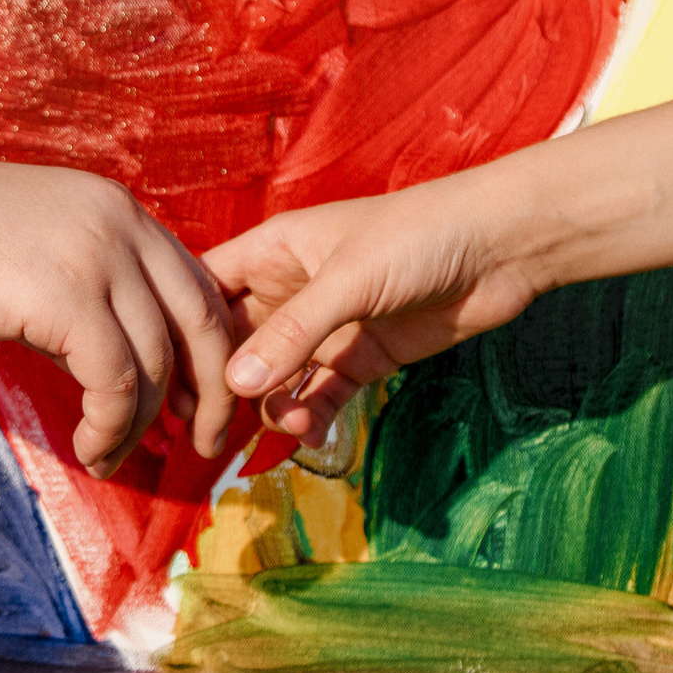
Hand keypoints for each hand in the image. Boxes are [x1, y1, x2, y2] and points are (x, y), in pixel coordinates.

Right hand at [0, 150, 238, 478]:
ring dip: (140, 425)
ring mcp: (97, 256)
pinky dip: (110, 427)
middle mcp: (121, 225)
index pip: (196, 284)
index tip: (192, 402)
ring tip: (109, 457)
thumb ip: (81, 292)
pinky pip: (114, 380)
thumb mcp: (31, 253)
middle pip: (203, 322)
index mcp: (118, 210)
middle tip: (204, 444)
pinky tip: (88, 450)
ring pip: (156, 361)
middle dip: (210, 393)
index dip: (206, 351)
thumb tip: (108, 362)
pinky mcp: (64, 295)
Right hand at [204, 166, 548, 441]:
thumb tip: (236, 385)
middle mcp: (289, 289)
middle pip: (233, 344)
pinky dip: (311, 418)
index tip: (169, 380)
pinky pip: (319, 396)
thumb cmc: (420, 236)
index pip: (205, 291)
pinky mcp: (361, 358)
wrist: (502, 247)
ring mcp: (325, 327)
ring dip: (273, 408)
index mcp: (273, 251)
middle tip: (212, 432)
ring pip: (274, 379)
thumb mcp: (348, 279)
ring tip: (293, 425)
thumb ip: (293, 332)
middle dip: (223, 387)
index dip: (183, 334)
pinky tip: (314, 436)